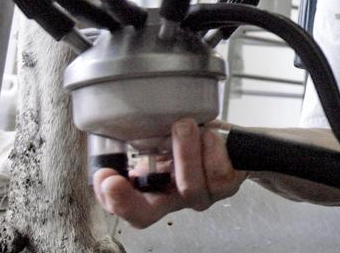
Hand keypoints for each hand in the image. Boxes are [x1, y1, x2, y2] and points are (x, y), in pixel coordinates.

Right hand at [92, 118, 245, 228]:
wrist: (237, 140)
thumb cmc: (199, 137)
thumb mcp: (166, 136)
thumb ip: (146, 141)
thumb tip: (120, 131)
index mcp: (155, 189)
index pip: (126, 207)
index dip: (111, 199)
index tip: (102, 178)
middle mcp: (176, 198)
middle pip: (145, 214)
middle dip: (125, 199)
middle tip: (113, 179)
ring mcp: (202, 196)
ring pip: (188, 185)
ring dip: (183, 150)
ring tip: (184, 125)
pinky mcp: (226, 186)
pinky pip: (215, 170)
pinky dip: (211, 145)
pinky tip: (211, 134)